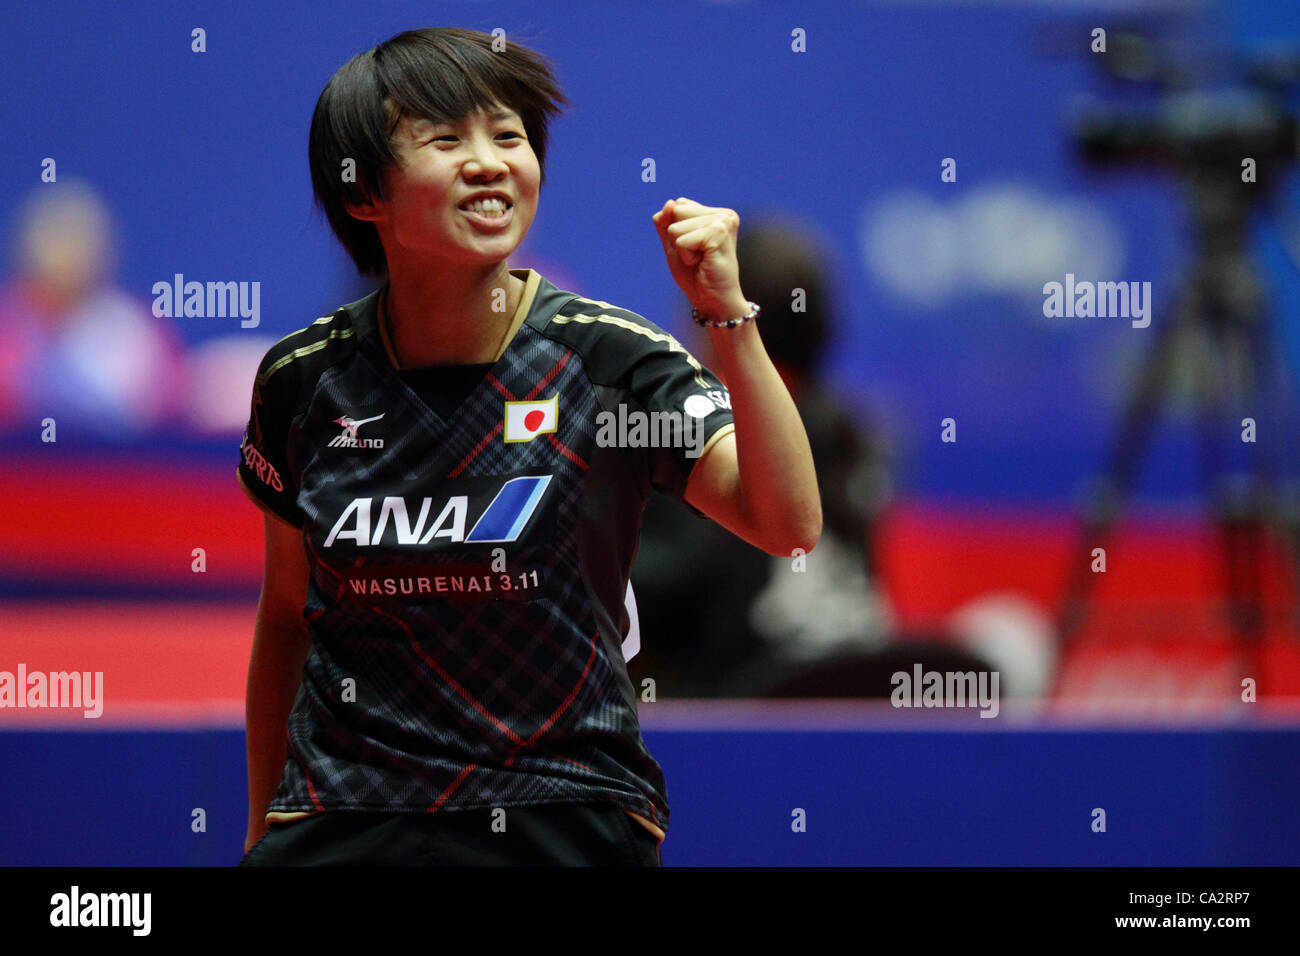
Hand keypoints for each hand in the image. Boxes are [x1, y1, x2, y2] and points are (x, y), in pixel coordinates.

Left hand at [652, 197, 745, 320]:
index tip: (694, 250)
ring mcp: (723, 221)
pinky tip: (702, 263)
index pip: (677, 206)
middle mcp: (723, 214)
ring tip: (700, 261)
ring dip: (682, 249)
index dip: (675, 233)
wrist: (713, 301)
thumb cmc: (695, 276)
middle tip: (697, 256)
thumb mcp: (673, 245)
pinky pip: (681, 240)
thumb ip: (666, 223)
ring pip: (676, 227)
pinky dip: (685, 256)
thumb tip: (670, 202)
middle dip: (677, 238)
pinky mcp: (719, 232)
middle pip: (676, 211)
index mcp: (715, 213)